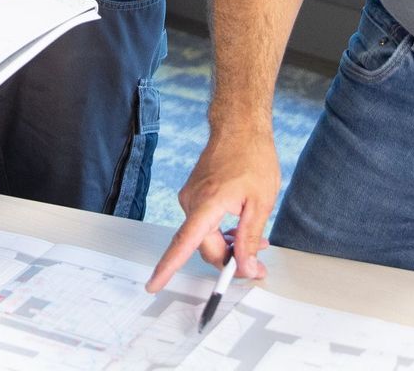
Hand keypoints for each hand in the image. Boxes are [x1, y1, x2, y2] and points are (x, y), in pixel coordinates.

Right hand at [146, 125, 278, 292]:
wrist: (240, 127)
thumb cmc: (252, 157)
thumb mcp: (260, 203)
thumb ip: (250, 239)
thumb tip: (245, 267)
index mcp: (206, 204)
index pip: (183, 243)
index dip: (167, 267)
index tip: (153, 285)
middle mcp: (192, 201)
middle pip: (202, 246)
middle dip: (228, 259)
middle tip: (256, 265)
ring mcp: (191, 197)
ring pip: (206, 235)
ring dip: (228, 244)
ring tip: (257, 241)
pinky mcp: (195, 194)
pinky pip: (205, 222)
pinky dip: (222, 230)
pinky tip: (241, 226)